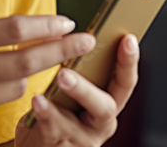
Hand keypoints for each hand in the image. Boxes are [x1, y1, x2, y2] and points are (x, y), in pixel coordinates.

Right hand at [0, 15, 95, 141]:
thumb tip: (25, 31)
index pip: (13, 29)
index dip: (45, 25)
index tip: (67, 21)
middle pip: (26, 59)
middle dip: (62, 49)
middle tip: (86, 40)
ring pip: (17, 84)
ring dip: (28, 73)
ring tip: (26, 63)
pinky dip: (3, 91)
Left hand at [13, 33, 139, 145]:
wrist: (39, 143)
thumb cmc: (58, 110)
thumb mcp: (73, 89)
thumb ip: (79, 69)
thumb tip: (69, 31)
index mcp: (108, 102)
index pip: (124, 81)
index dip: (129, 62)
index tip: (128, 39)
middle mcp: (100, 122)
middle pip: (104, 106)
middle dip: (87, 88)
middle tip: (67, 72)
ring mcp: (81, 138)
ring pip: (75, 122)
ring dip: (63, 101)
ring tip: (56, 79)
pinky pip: (52, 131)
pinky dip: (45, 114)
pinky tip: (37, 100)